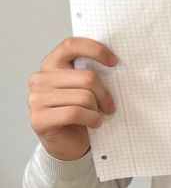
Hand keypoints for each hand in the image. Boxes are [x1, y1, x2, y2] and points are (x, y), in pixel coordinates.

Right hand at [28, 39, 117, 161]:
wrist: (69, 143)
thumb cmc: (81, 112)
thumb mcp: (86, 88)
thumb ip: (91, 73)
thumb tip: (116, 63)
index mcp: (52, 65)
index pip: (71, 45)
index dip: (95, 50)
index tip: (114, 62)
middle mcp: (40, 79)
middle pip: (87, 77)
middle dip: (105, 94)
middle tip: (110, 106)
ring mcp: (36, 99)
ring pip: (84, 97)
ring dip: (97, 110)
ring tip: (97, 116)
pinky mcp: (39, 118)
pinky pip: (75, 113)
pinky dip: (91, 119)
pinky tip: (94, 123)